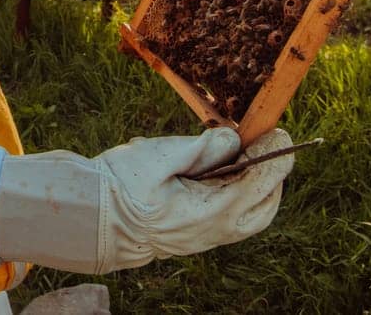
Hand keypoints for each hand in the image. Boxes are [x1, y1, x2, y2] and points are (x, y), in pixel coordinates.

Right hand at [0, 127, 293, 273]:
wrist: (90, 219)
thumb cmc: (119, 185)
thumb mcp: (156, 155)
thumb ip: (199, 147)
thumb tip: (232, 139)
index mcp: (210, 211)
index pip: (259, 184)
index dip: (274, 157)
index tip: (280, 132)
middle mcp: (215, 231)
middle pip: (265, 206)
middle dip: (274, 176)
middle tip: (268, 144)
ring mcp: (206, 238)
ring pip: (251, 217)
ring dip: (260, 188)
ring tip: (249, 156)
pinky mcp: (195, 235)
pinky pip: (233, 220)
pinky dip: (242, 197)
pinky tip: (226, 173)